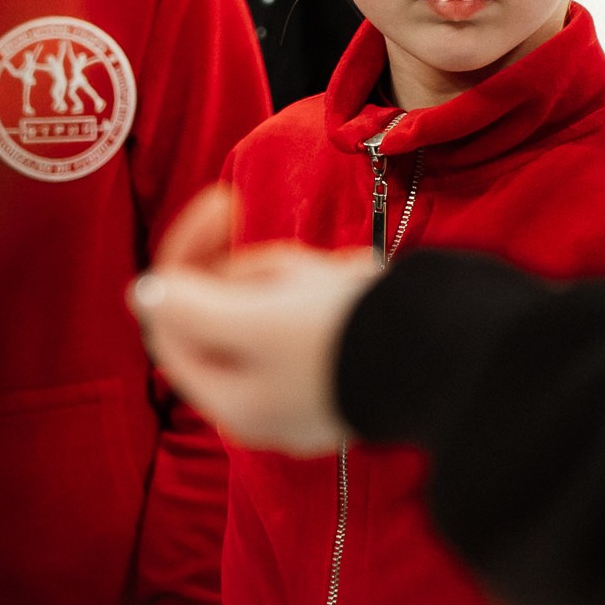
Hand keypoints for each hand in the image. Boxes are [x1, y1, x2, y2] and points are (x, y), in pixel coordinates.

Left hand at [131, 203, 378, 453]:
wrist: (458, 353)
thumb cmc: (350, 336)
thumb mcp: (256, 319)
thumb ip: (190, 308)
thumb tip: (146, 293)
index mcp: (232, 401)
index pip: (171, 318)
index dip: (186, 253)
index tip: (226, 201)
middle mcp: (264, 403)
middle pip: (226, 310)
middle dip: (262, 269)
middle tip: (305, 263)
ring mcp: (308, 389)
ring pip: (278, 304)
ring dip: (302, 274)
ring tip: (343, 277)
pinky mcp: (348, 369)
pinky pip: (322, 311)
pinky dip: (336, 286)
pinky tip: (363, 284)